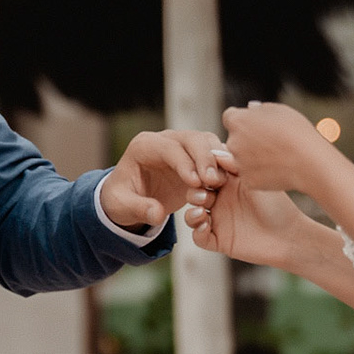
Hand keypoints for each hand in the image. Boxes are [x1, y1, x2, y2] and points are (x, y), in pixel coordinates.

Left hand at [101, 130, 227, 231]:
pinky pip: (215, 153)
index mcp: (144, 146)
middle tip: (213, 181)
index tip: (194, 182)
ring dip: (219, 160)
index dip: (183, 163)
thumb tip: (157, 214)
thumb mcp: (122, 207)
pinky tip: (231, 181)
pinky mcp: (197, 156)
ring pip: (208, 142)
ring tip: (222, 181)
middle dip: (205, 158)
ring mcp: (183, 145)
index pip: (168, 148)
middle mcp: (165, 140)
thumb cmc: (123, 198)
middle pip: (192, 139)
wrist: (131, 197)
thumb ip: (138, 209)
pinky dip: (225, 164)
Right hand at [185, 175, 313, 270]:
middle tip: (203, 194)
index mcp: (228, 185)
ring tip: (201, 210)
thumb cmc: (278, 206)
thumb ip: (235, 166)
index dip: (201, 174)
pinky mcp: (219, 240)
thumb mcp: (255, 181)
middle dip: (194, 192)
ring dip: (191, 213)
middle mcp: (221, 202)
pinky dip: (197, 231)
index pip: (204, 175)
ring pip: (192, 215)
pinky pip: (199, 237)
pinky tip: (205, 226)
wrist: (291, 236)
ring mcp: (218, 221)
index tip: (206, 174)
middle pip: (194, 194)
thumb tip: (214, 151)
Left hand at [219, 102, 333, 194]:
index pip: (230, 117)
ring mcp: (238, 163)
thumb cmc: (297, 133)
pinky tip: (277, 169)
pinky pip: (251, 174)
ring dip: (252, 157)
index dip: (244, 120)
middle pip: (235, 139)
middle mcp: (232, 142)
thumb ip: (259, 109)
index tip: (257, 125)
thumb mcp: (279, 111)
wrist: (310, 162)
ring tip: (277, 156)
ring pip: (242, 158)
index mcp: (237, 121)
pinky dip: (261, 173)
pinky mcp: (247, 180)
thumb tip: (250, 109)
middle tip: (270, 142)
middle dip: (247, 139)